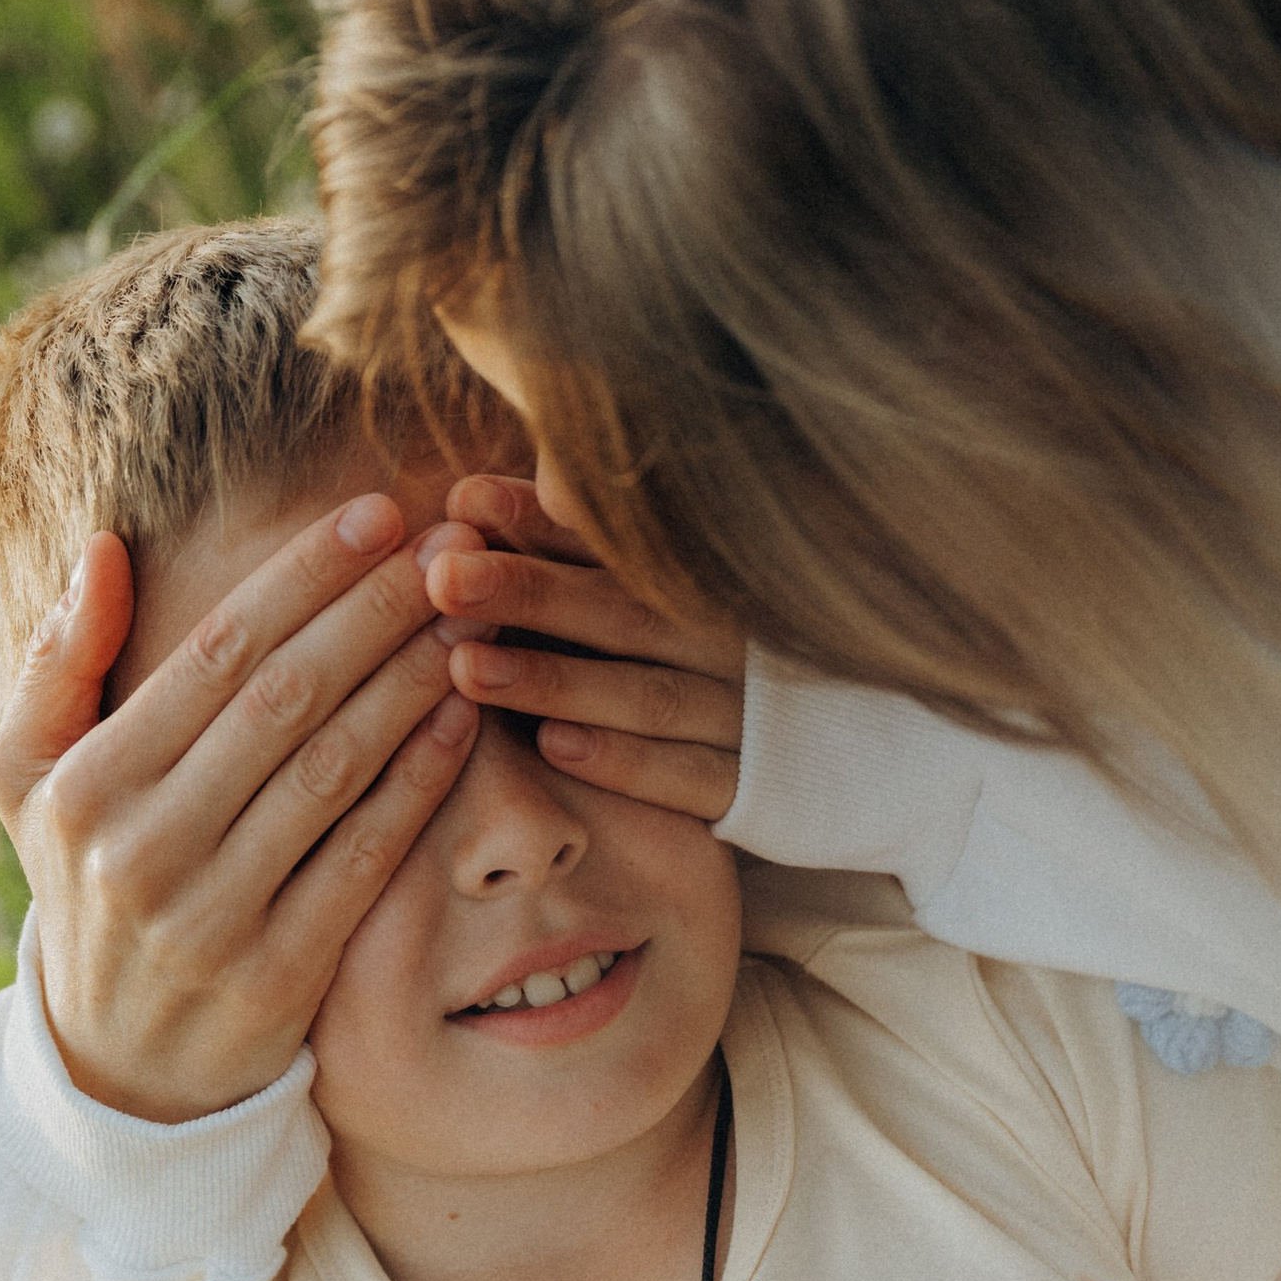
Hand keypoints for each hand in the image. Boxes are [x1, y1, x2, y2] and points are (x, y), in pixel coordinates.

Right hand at [0, 500, 478, 1120]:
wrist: (119, 1068)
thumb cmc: (82, 887)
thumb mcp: (28, 784)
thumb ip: (58, 667)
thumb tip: (105, 550)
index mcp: (85, 786)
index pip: (215, 652)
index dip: (305, 574)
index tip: (377, 515)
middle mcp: (144, 850)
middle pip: (286, 699)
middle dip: (376, 610)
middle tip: (450, 547)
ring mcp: (215, 918)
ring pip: (335, 770)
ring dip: (411, 682)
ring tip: (468, 617)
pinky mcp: (282, 975)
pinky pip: (367, 855)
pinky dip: (419, 780)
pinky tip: (462, 717)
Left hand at [428, 476, 746, 823]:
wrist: (837, 750)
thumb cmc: (699, 658)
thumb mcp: (647, 590)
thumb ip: (570, 545)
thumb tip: (469, 495)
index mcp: (700, 579)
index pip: (611, 540)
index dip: (537, 520)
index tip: (464, 501)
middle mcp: (727, 638)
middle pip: (622, 610)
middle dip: (529, 591)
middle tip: (444, 577)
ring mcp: (746, 712)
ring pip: (648, 696)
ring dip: (557, 681)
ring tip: (469, 667)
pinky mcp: (757, 784)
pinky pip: (691, 776)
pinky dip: (625, 762)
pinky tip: (553, 746)